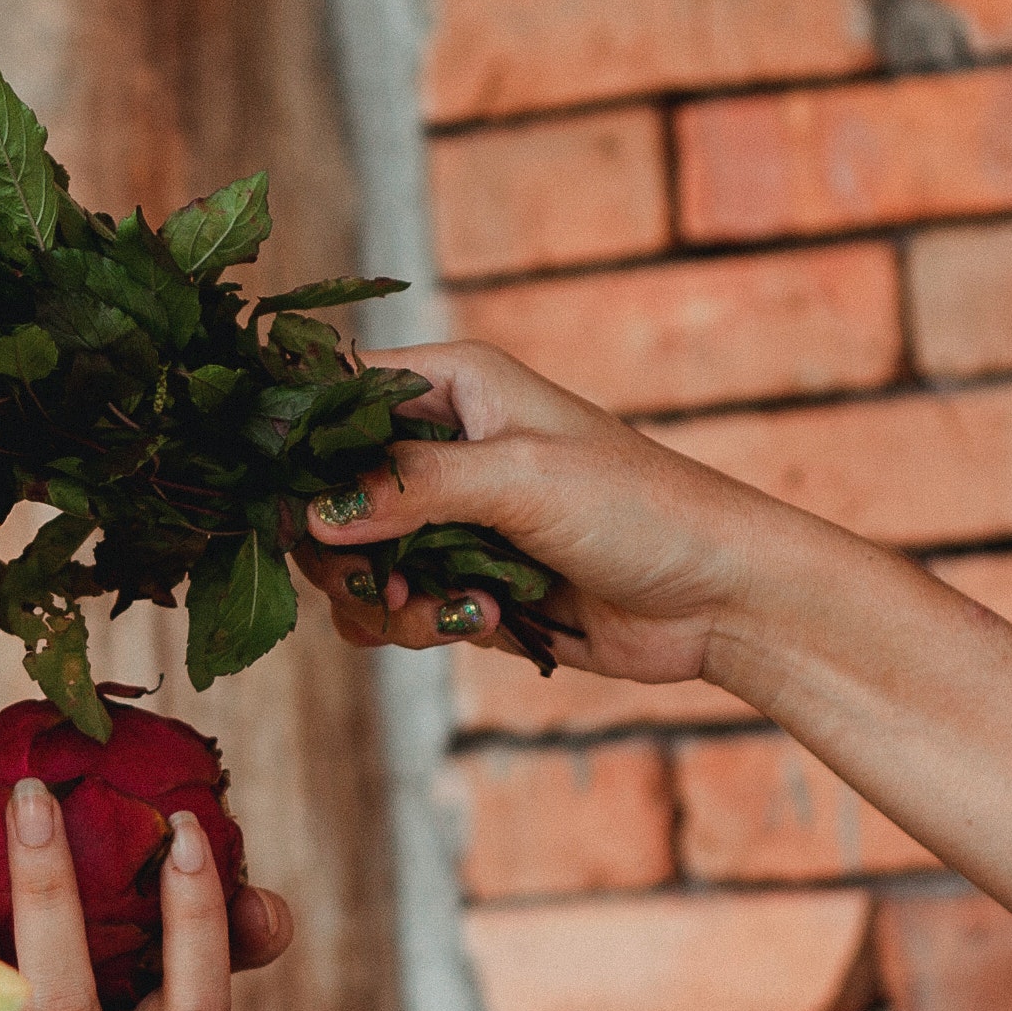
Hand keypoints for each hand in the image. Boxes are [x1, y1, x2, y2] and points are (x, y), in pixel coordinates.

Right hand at [290, 342, 817, 687]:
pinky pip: (394, 609)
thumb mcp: (521, 479)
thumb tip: (314, 513)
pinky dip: (419, 625)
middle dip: (342, 548)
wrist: (717, 597)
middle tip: (382, 580)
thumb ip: (410, 488)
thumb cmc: (638, 507)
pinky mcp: (462, 583)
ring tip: (445, 610)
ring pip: (352, 563)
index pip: (335, 396)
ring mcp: (448, 519)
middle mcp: (440, 446)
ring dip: (384, 598)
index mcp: (451, 386)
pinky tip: (487, 620)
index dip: (299, 448)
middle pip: (325, 494)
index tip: (294, 505)